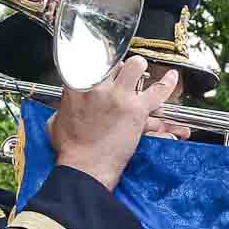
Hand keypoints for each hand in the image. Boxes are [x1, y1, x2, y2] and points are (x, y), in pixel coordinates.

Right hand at [48, 58, 178, 191]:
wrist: (84, 167)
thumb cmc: (71, 150)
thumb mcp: (56, 122)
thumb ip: (63, 109)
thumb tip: (64, 107)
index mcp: (76, 86)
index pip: (90, 62)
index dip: (99, 66)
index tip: (102, 71)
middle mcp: (98, 86)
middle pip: (113, 62)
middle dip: (118, 68)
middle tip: (120, 77)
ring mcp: (119, 96)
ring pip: (135, 66)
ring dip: (139, 68)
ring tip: (140, 72)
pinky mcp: (136, 109)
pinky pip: (158, 90)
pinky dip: (167, 83)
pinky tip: (172, 77)